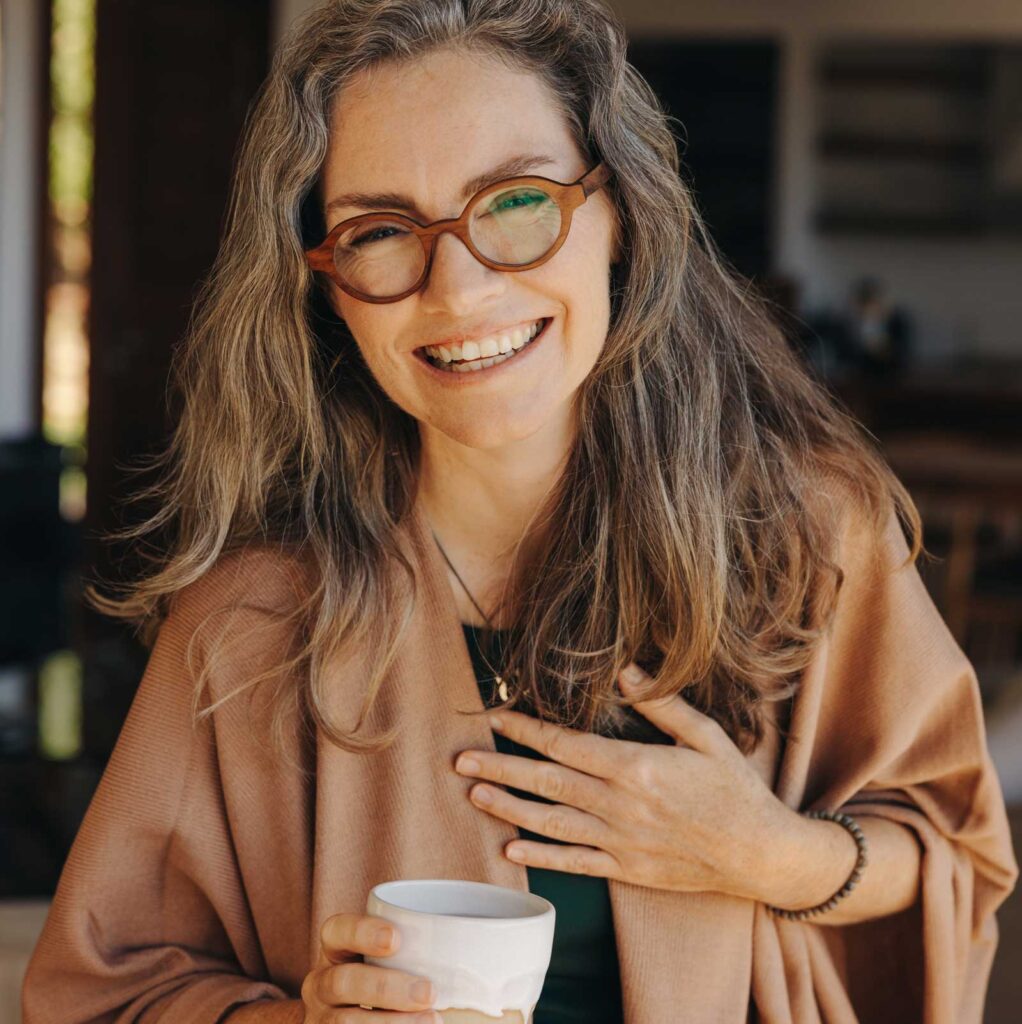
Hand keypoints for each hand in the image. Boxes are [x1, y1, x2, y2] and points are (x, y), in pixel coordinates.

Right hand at [300, 911, 440, 1021]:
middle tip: (430, 992)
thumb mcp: (389, 961)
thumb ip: (422, 947)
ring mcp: (321, 1021)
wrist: (350, 1022)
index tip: (396, 938)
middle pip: (343, 982)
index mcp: (335, 952)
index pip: (335, 931)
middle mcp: (320, 986)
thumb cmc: (385, 981)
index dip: (361, 932)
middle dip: (386, 988)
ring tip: (432, 1023)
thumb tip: (497, 931)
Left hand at [453, 662, 800, 903]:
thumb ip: (661, 703)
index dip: (525, 730)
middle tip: (460, 761)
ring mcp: (621, 842)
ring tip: (474, 796)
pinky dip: (542, 858)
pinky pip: (576, 864)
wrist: (761, 854)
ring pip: (552, 824)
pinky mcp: (627, 870)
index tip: (495, 716)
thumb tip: (623, 668)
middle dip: (500, 769)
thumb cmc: (735, 788)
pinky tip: (512, 850)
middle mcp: (620, 806)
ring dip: (510, 809)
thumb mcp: (707, 735)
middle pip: (547, 783)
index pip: (566, 745)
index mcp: (636, 767)